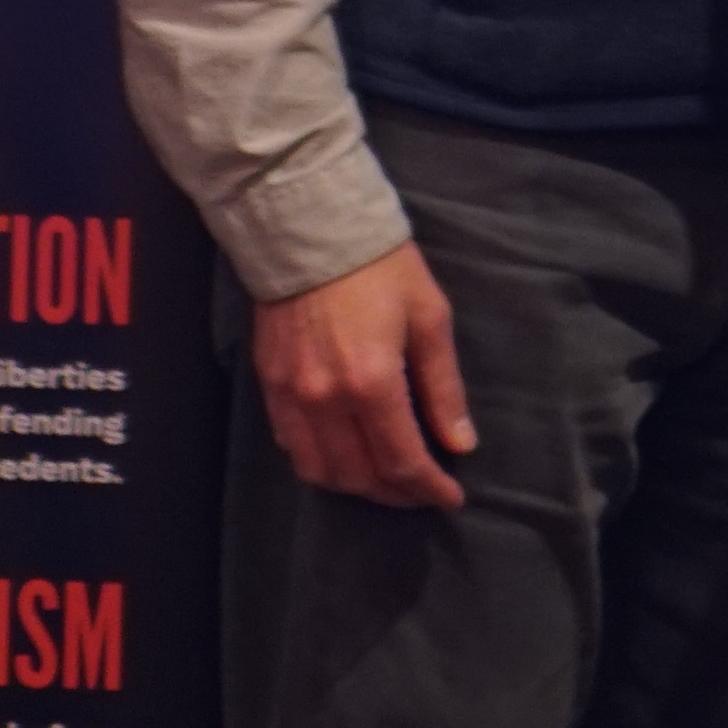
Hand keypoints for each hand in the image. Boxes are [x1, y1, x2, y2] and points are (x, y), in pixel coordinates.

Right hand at [248, 240, 472, 510]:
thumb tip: (460, 444)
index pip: (402, 461)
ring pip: (321, 471)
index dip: (429, 489)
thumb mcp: (430, 318)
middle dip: (397, 494)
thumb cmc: (382, 267)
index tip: (451, 498)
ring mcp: (290, 397)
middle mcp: (325, 401)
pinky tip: (345, 456)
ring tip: (388, 481)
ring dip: (357, 486)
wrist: (309, 229)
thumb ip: (443, 388)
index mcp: (371, 383)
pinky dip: (321, 464)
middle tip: (424, 491)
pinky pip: (292, 447)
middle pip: (360, 476)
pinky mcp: (267, 387)